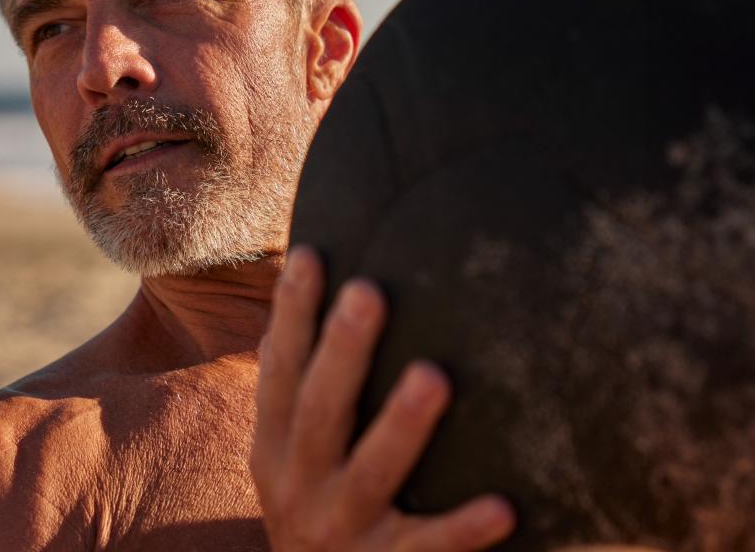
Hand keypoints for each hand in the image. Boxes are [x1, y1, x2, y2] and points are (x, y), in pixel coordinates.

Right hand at [252, 246, 514, 550]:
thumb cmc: (308, 506)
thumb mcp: (280, 456)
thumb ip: (285, 398)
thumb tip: (279, 323)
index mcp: (275, 446)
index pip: (280, 370)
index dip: (291, 315)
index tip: (311, 256)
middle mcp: (300, 483)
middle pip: (319, 410)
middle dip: (342, 351)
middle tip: (369, 292)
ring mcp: (341, 528)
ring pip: (372, 473)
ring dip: (401, 426)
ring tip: (433, 377)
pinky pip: (426, 547)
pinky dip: (461, 529)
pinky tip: (503, 507)